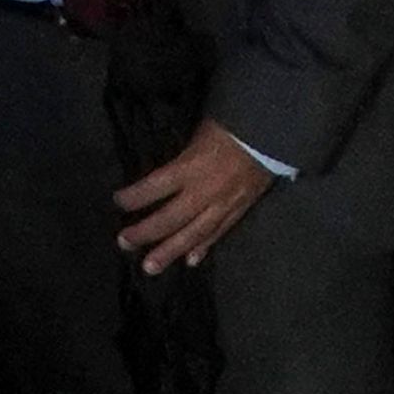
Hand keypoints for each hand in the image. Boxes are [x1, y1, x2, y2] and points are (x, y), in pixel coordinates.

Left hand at [117, 118, 275, 272]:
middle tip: (123, 243)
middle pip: (169, 219)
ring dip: (169, 252)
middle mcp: (205, 191)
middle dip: (144, 233)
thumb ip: (179, 160)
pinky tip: (189, 261)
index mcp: (192, 167)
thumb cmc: (233, 127)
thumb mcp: (198, 135)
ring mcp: (224, 205)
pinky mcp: (240, 210)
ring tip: (150, 267)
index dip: (134, 197)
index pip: (154, 187)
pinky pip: (219, 233)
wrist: (275, 131)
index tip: (118, 201)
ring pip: (192, 234)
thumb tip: (158, 179)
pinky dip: (203, 248)